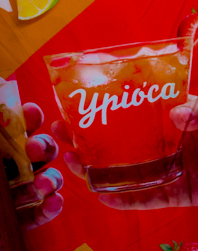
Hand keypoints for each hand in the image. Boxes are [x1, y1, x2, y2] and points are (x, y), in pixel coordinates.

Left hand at [10, 103, 63, 231]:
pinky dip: (50, 207)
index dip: (27, 116)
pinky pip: (38, 212)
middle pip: (34, 151)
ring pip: (42, 180)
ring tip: (44, 183)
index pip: (13, 125)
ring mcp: (8, 196)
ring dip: (50, 178)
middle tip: (33, 149)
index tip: (30, 112)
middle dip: (41, 147)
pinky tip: (53, 203)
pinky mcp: (14, 221)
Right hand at [52, 95, 197, 208]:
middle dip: (92, 139)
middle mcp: (168, 144)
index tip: (83, 102)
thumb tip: (173, 112)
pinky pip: (148, 198)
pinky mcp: (180, 193)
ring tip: (73, 160)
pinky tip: (102, 194)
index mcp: (176, 118)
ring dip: (100, 168)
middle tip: (63, 131)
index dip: (111, 109)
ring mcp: (171, 169)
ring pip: (128, 172)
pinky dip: (126, 198)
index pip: (137, 113)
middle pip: (123, 144)